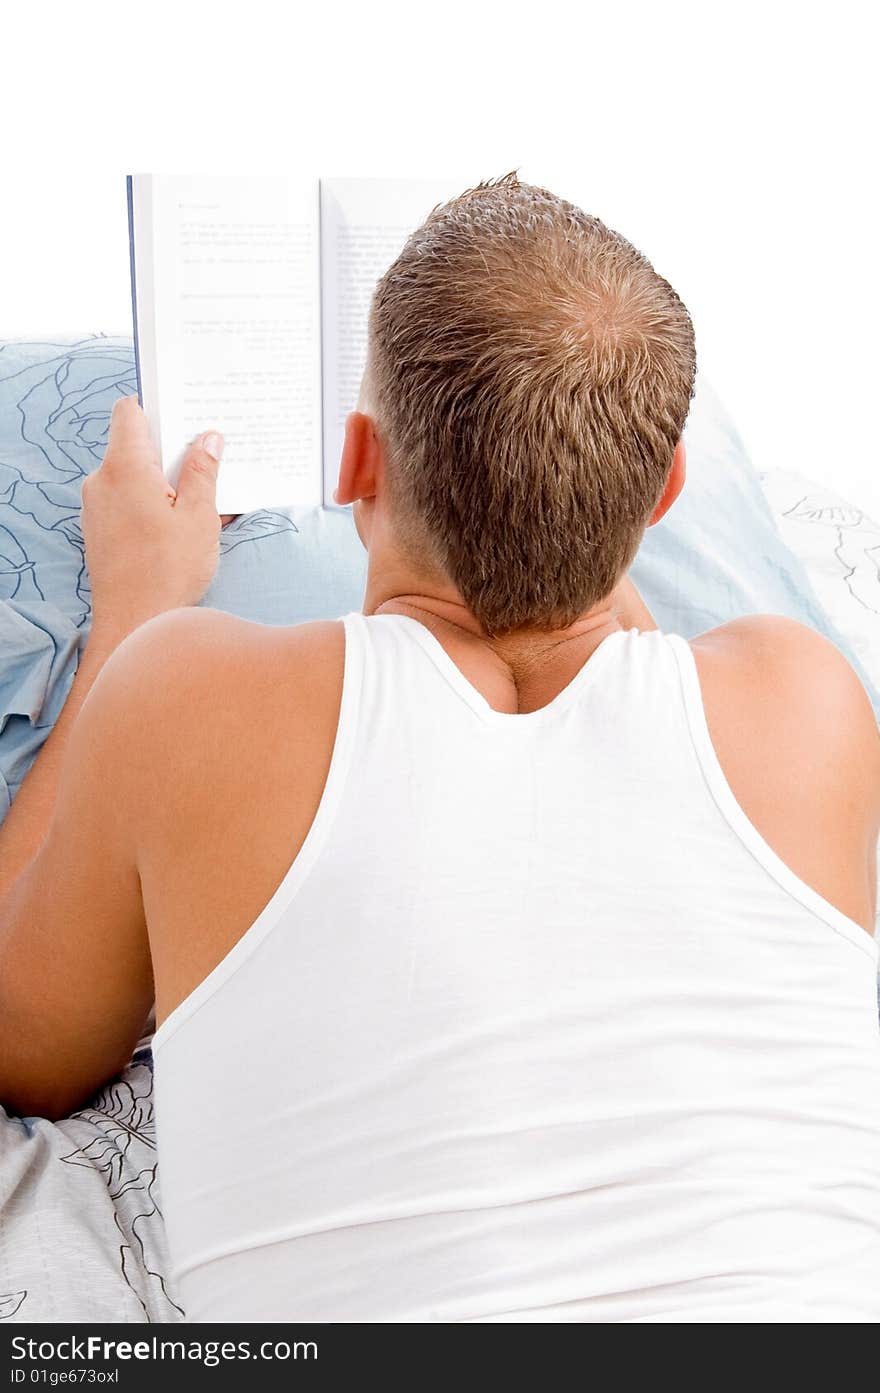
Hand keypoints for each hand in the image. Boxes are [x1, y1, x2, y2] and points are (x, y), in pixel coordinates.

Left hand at [82, 396, 224, 641]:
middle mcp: (102, 480)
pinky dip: (151, 502)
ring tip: (200, 502)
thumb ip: (203, 471)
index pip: (129, 411)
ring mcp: (95, 506)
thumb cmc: (167, 572)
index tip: (186, 413)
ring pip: (132, 475)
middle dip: (170, 450)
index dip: (158, 406)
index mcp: (125, 466)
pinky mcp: (98, 528)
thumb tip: (209, 439)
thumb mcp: (199, 516)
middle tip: (208, 462)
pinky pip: (126, 500)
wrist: (134, 624)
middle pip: (135, 444)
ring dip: (163, 480)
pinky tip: (179, 525)